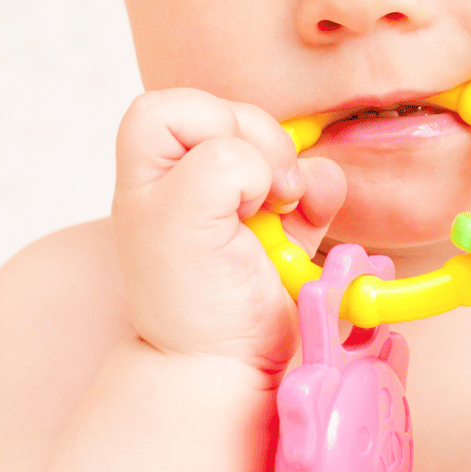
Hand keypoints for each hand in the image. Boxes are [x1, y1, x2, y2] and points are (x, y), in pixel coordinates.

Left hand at [112, 89, 345, 375]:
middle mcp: (189, 176)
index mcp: (149, 172)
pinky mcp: (284, 216)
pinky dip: (322, 193)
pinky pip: (316, 179)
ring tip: (283, 213)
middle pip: (233, 115)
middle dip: (259, 148)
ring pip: (281, 144)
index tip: (218, 170)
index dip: (204, 123)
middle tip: (261, 197)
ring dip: (295, 173)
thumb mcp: (180, 221)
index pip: (168, 107)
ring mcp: (239, 195)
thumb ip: (215, 165)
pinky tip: (309, 221)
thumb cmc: (189, 302)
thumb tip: (260, 164)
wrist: (228, 364)